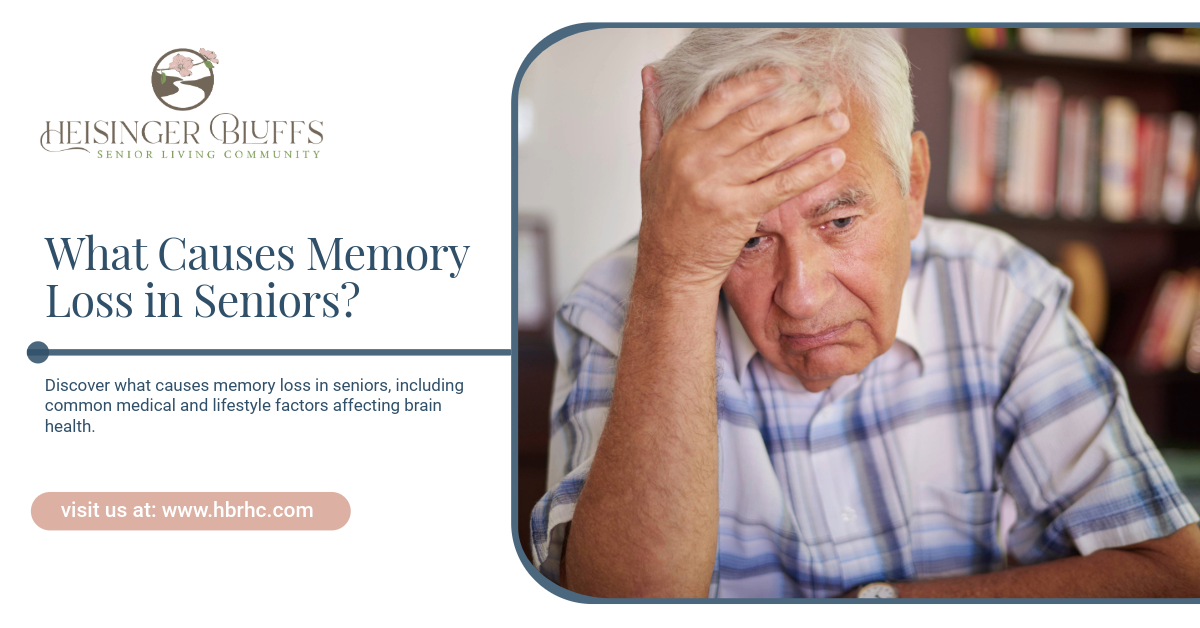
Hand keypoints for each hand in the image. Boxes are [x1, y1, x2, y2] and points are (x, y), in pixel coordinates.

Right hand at [635, 65, 849, 290]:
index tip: (790, 75)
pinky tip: (833, 158)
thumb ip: (652, 117)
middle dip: (798, 103)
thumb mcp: (650, 160)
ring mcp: (716, 185)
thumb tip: (649, 74)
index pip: (724, 96)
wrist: (670, 265)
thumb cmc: (665, 213)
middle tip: (827, 95)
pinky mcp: (737, 212)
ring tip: (838, 120)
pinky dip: (811, 170)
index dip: (760, 81)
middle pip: (756, 118)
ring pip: (773, 149)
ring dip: (812, 131)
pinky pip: (781, 185)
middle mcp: (695, 158)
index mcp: (678, 138)